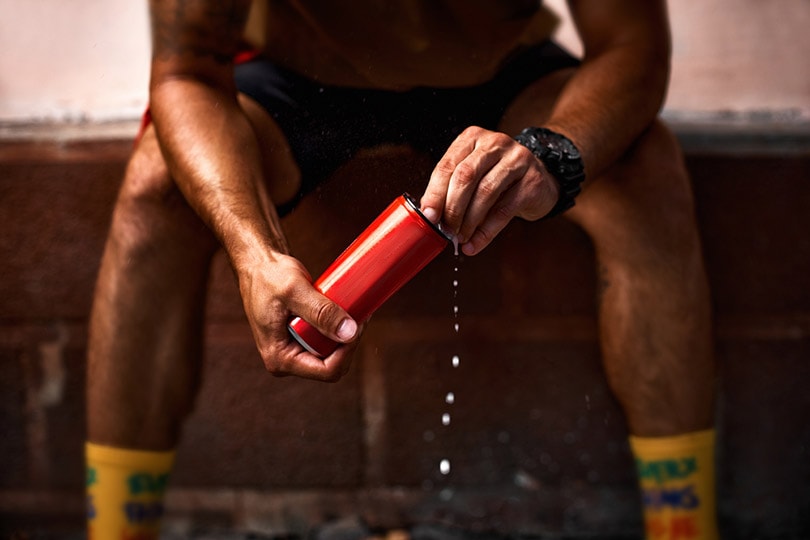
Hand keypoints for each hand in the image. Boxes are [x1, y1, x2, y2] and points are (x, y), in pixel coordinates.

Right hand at [236, 252, 360, 381]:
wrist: (258, 265)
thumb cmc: (269, 276)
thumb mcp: (295, 291)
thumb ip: (322, 312)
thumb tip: (349, 332)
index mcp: (280, 358)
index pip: (327, 370)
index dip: (348, 350)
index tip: (358, 323)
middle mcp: (286, 360)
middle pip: (332, 364)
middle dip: (348, 340)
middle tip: (359, 312)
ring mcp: (293, 350)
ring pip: (331, 352)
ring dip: (345, 333)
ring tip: (353, 307)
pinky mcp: (300, 339)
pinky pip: (326, 340)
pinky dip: (338, 327)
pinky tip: (346, 310)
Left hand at [420, 126, 559, 255]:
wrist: (540, 181)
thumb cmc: (497, 179)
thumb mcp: (474, 175)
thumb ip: (452, 188)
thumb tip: (430, 216)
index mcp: (472, 138)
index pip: (447, 165)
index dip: (435, 193)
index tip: (429, 216)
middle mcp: (495, 143)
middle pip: (465, 176)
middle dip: (452, 208)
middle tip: (446, 230)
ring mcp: (517, 159)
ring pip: (485, 192)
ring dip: (469, 221)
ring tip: (460, 239)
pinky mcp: (532, 180)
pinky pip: (504, 210)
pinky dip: (486, 232)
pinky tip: (475, 244)